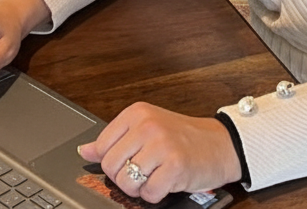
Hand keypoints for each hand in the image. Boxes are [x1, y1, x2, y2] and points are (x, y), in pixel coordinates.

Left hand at [79, 102, 241, 202]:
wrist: (222, 144)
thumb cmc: (185, 138)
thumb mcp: (147, 130)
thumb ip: (115, 140)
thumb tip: (84, 151)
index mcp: (137, 113)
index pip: (102, 146)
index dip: (113, 162)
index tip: (129, 161)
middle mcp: (148, 126)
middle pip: (111, 167)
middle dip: (125, 178)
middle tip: (144, 172)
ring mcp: (162, 145)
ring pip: (126, 182)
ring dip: (140, 188)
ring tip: (155, 177)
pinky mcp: (175, 167)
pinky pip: (148, 193)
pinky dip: (155, 194)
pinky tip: (166, 182)